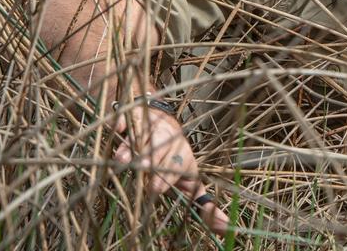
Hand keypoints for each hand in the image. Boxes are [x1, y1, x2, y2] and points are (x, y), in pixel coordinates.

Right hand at [113, 105, 229, 233]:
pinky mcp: (139, 118)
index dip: (167, 176)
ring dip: (133, 147)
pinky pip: (132, 119)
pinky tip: (119, 129)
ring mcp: (154, 128)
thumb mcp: (191, 184)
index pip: (178, 166)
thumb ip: (203, 205)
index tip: (156, 189)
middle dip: (152, 160)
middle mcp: (171, 141)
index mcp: (185, 158)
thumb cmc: (176, 164)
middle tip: (142, 169)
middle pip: (161, 150)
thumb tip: (226, 228)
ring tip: (123, 160)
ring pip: (144, 137)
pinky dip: (125, 123)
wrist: (165, 127)